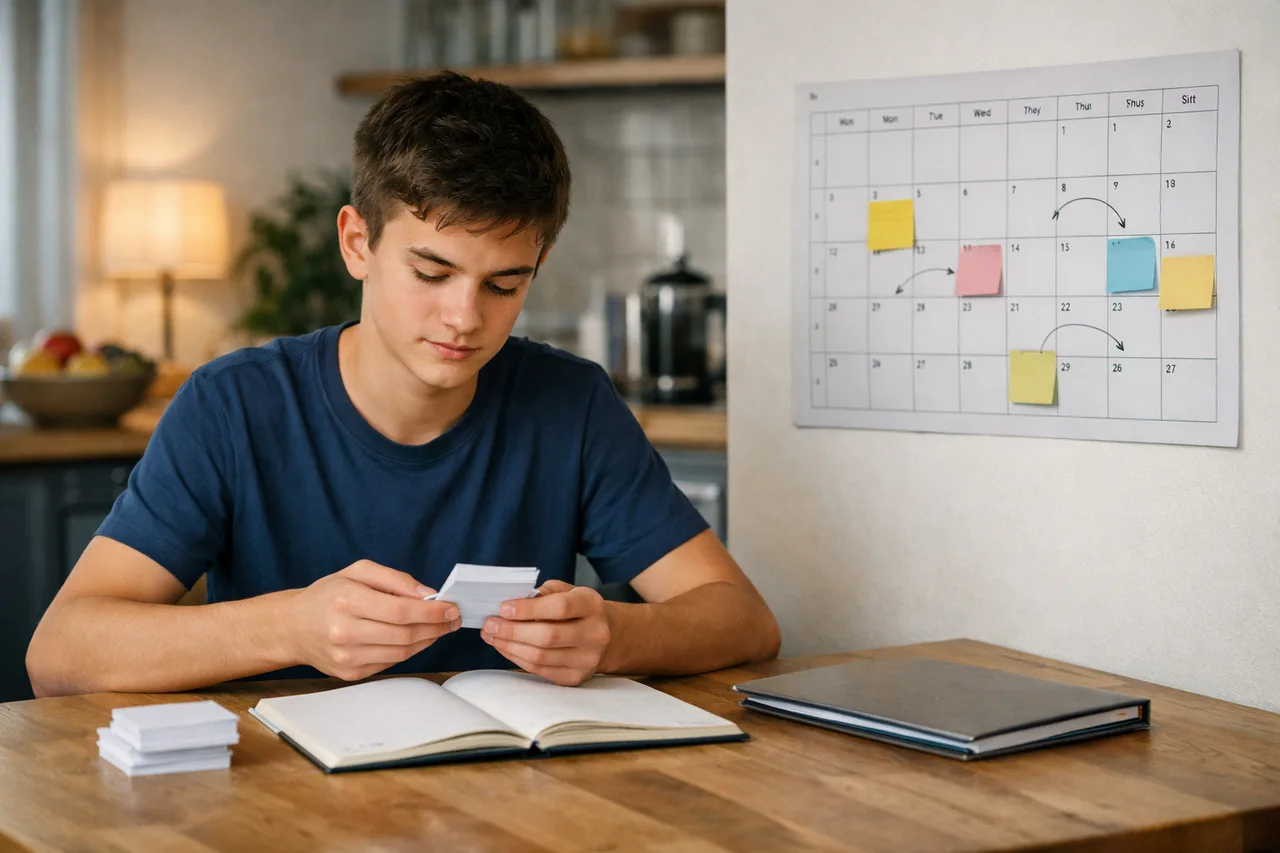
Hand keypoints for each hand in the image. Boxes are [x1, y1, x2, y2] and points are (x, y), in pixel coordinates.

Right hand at [284, 560, 461, 680]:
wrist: (293, 627)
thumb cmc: (328, 595)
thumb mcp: (358, 572)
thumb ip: (395, 579)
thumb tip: (428, 595)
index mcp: (346, 601)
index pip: (400, 611)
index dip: (432, 612)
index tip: (452, 608)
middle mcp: (344, 632)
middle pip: (404, 634)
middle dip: (436, 627)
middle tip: (453, 619)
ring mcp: (346, 657)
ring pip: (401, 653)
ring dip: (427, 640)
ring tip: (439, 628)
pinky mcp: (349, 673)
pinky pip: (390, 663)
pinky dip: (409, 651)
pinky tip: (417, 638)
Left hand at [480, 580, 610, 685]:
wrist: (606, 636)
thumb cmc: (577, 609)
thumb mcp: (566, 591)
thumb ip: (542, 594)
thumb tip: (511, 606)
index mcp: (592, 605)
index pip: (560, 608)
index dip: (528, 609)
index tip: (503, 608)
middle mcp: (595, 634)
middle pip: (548, 636)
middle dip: (512, 631)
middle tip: (489, 624)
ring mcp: (587, 659)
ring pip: (540, 657)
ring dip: (510, 646)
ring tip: (491, 636)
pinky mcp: (575, 677)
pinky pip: (540, 670)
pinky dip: (517, 658)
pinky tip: (505, 647)